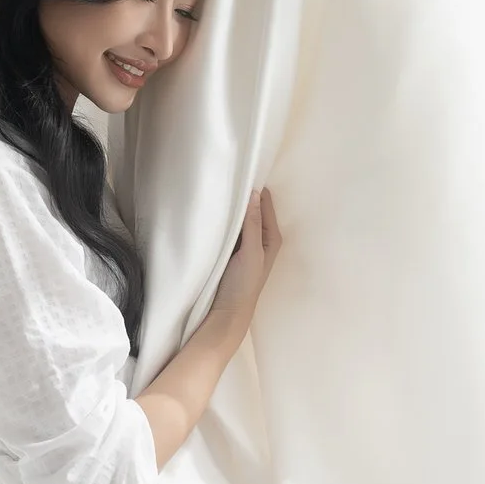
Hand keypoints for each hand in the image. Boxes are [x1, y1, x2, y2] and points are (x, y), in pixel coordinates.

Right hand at [212, 187, 281, 333]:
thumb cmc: (244, 283)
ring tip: (216, 189)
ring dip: (230, 207)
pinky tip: (212, 210)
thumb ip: (252, 224)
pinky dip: (223, 218)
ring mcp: (244, 242)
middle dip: (241, 195)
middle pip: (251, 208)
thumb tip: (254, 193)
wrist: (228, 311)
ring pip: (238, 216)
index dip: (254, 188)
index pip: (264, 203)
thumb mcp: (252, 252)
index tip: (239, 172)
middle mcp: (260, 236)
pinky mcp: (229, 248)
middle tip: (224, 177)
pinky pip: (228, 227)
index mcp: (271, 236)